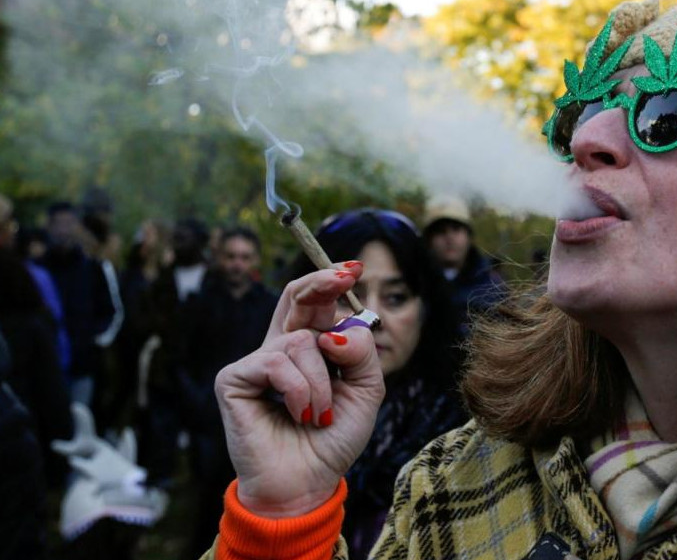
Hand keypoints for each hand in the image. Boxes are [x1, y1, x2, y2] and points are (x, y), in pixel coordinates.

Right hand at [215, 264, 384, 516]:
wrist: (308, 482)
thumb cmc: (333, 439)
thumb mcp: (366, 390)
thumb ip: (361, 352)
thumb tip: (334, 329)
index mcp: (311, 348)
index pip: (315, 304)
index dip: (331, 282)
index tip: (354, 268)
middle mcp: (281, 348)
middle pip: (295, 298)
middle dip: (320, 283)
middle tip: (343, 275)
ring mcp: (256, 362)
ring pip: (300, 342)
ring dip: (322, 382)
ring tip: (319, 415)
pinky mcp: (235, 378)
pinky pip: (277, 363)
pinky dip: (300, 390)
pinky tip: (299, 415)